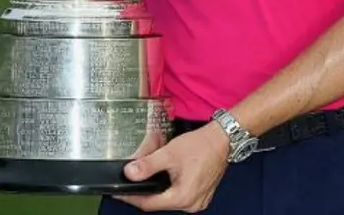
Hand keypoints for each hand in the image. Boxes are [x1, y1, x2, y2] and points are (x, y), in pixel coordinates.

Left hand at [113, 123, 229, 212]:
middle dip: (146, 187)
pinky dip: (171, 186)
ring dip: (158, 186)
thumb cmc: (203, 145)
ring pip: (168, 198)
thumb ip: (148, 165)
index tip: (120, 193)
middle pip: (158, 201)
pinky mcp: (201, 195)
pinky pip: (179, 195)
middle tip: (138, 172)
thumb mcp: (170, 153)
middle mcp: (191, 204)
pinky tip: (168, 173)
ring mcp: (197, 201)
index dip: (132, 197)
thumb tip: (130, 173)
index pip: (148, 204)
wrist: (224, 138)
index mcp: (183, 197)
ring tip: (154, 169)